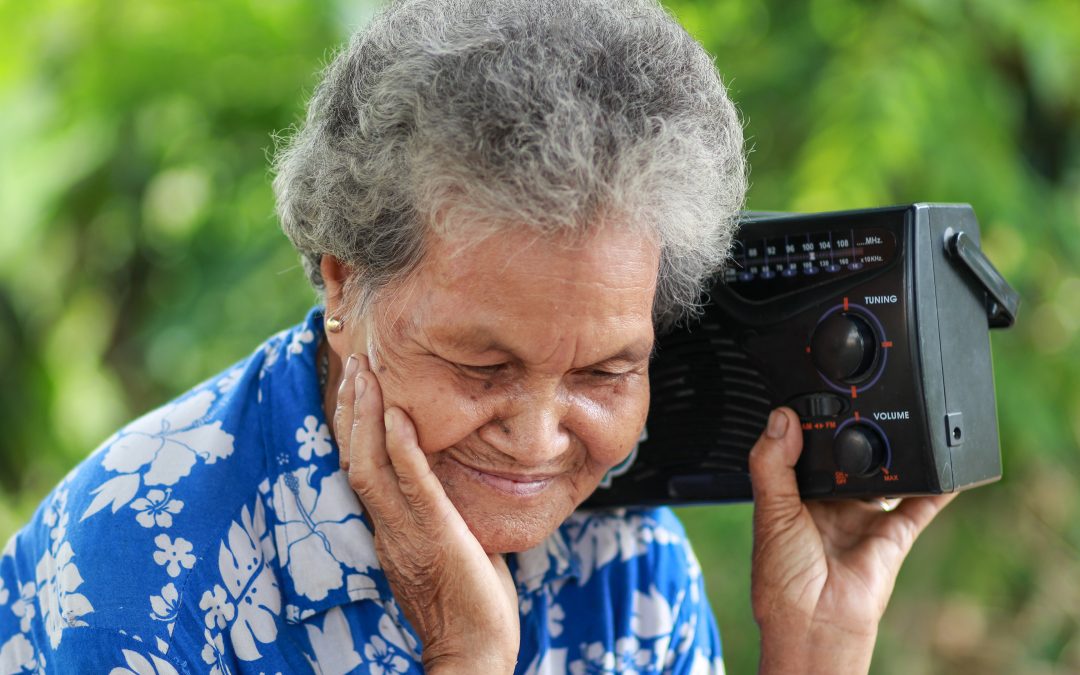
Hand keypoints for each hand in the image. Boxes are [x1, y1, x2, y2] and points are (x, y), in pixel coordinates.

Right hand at [334, 354, 519, 673]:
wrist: (475, 650)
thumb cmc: (471, 601)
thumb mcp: (451, 544)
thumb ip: (443, 511)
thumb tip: (457, 481)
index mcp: (390, 527)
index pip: (361, 467)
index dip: (354, 425)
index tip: (356, 385)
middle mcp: (387, 525)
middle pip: (354, 457)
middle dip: (352, 408)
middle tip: (353, 361)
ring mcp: (406, 531)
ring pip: (370, 465)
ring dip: (366, 416)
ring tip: (364, 373)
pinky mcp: (434, 535)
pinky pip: (412, 486)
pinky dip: (402, 449)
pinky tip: (398, 415)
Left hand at [748, 407, 954, 673]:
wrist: (815, 622)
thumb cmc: (782, 579)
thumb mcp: (770, 511)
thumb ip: (773, 463)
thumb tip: (781, 418)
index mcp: (795, 496)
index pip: (804, 452)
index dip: (809, 427)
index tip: (815, 396)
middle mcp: (830, 504)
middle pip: (848, 458)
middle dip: (854, 434)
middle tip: (859, 401)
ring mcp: (863, 518)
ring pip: (885, 476)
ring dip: (893, 453)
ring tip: (898, 418)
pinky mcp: (893, 535)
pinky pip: (920, 505)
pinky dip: (937, 486)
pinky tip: (945, 464)